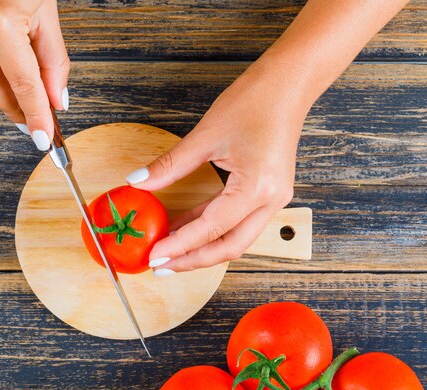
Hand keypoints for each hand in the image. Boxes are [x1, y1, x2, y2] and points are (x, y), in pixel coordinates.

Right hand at [0, 0, 68, 148]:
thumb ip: (54, 61)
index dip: (35, 115)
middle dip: (19, 111)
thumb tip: (56, 100)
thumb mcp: (48, 12)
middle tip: (38, 128)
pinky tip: (11, 78)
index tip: (43, 138)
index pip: (22, 83)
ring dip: (8, 93)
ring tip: (30, 104)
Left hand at [126, 60, 309, 274]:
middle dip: (193, 260)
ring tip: (170, 253)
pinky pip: (239, 221)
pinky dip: (212, 229)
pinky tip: (186, 229)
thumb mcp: (205, 136)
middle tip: (161, 267)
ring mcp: (274, 199)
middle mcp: (270, 200)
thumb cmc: (254, 102)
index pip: (211, 229)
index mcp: (256, 187)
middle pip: (229, 247)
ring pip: (236, 238)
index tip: (153, 256)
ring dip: (202, 248)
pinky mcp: (270, 193)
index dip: (179, 246)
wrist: (288, 85)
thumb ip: (170, 166)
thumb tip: (138, 182)